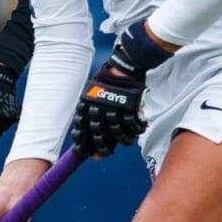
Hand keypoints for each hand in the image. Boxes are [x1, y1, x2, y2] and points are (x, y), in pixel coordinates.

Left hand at [72, 21, 169, 158]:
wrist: (124, 66)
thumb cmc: (108, 82)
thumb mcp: (93, 95)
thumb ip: (91, 115)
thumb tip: (89, 140)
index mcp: (86, 105)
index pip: (82, 130)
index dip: (85, 145)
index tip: (89, 154)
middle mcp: (98, 107)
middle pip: (99, 135)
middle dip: (102, 147)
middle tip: (106, 153)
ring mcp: (114, 107)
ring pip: (117, 133)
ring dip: (122, 139)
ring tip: (126, 140)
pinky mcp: (129, 106)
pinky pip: (132, 125)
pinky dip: (136, 130)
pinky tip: (138, 129)